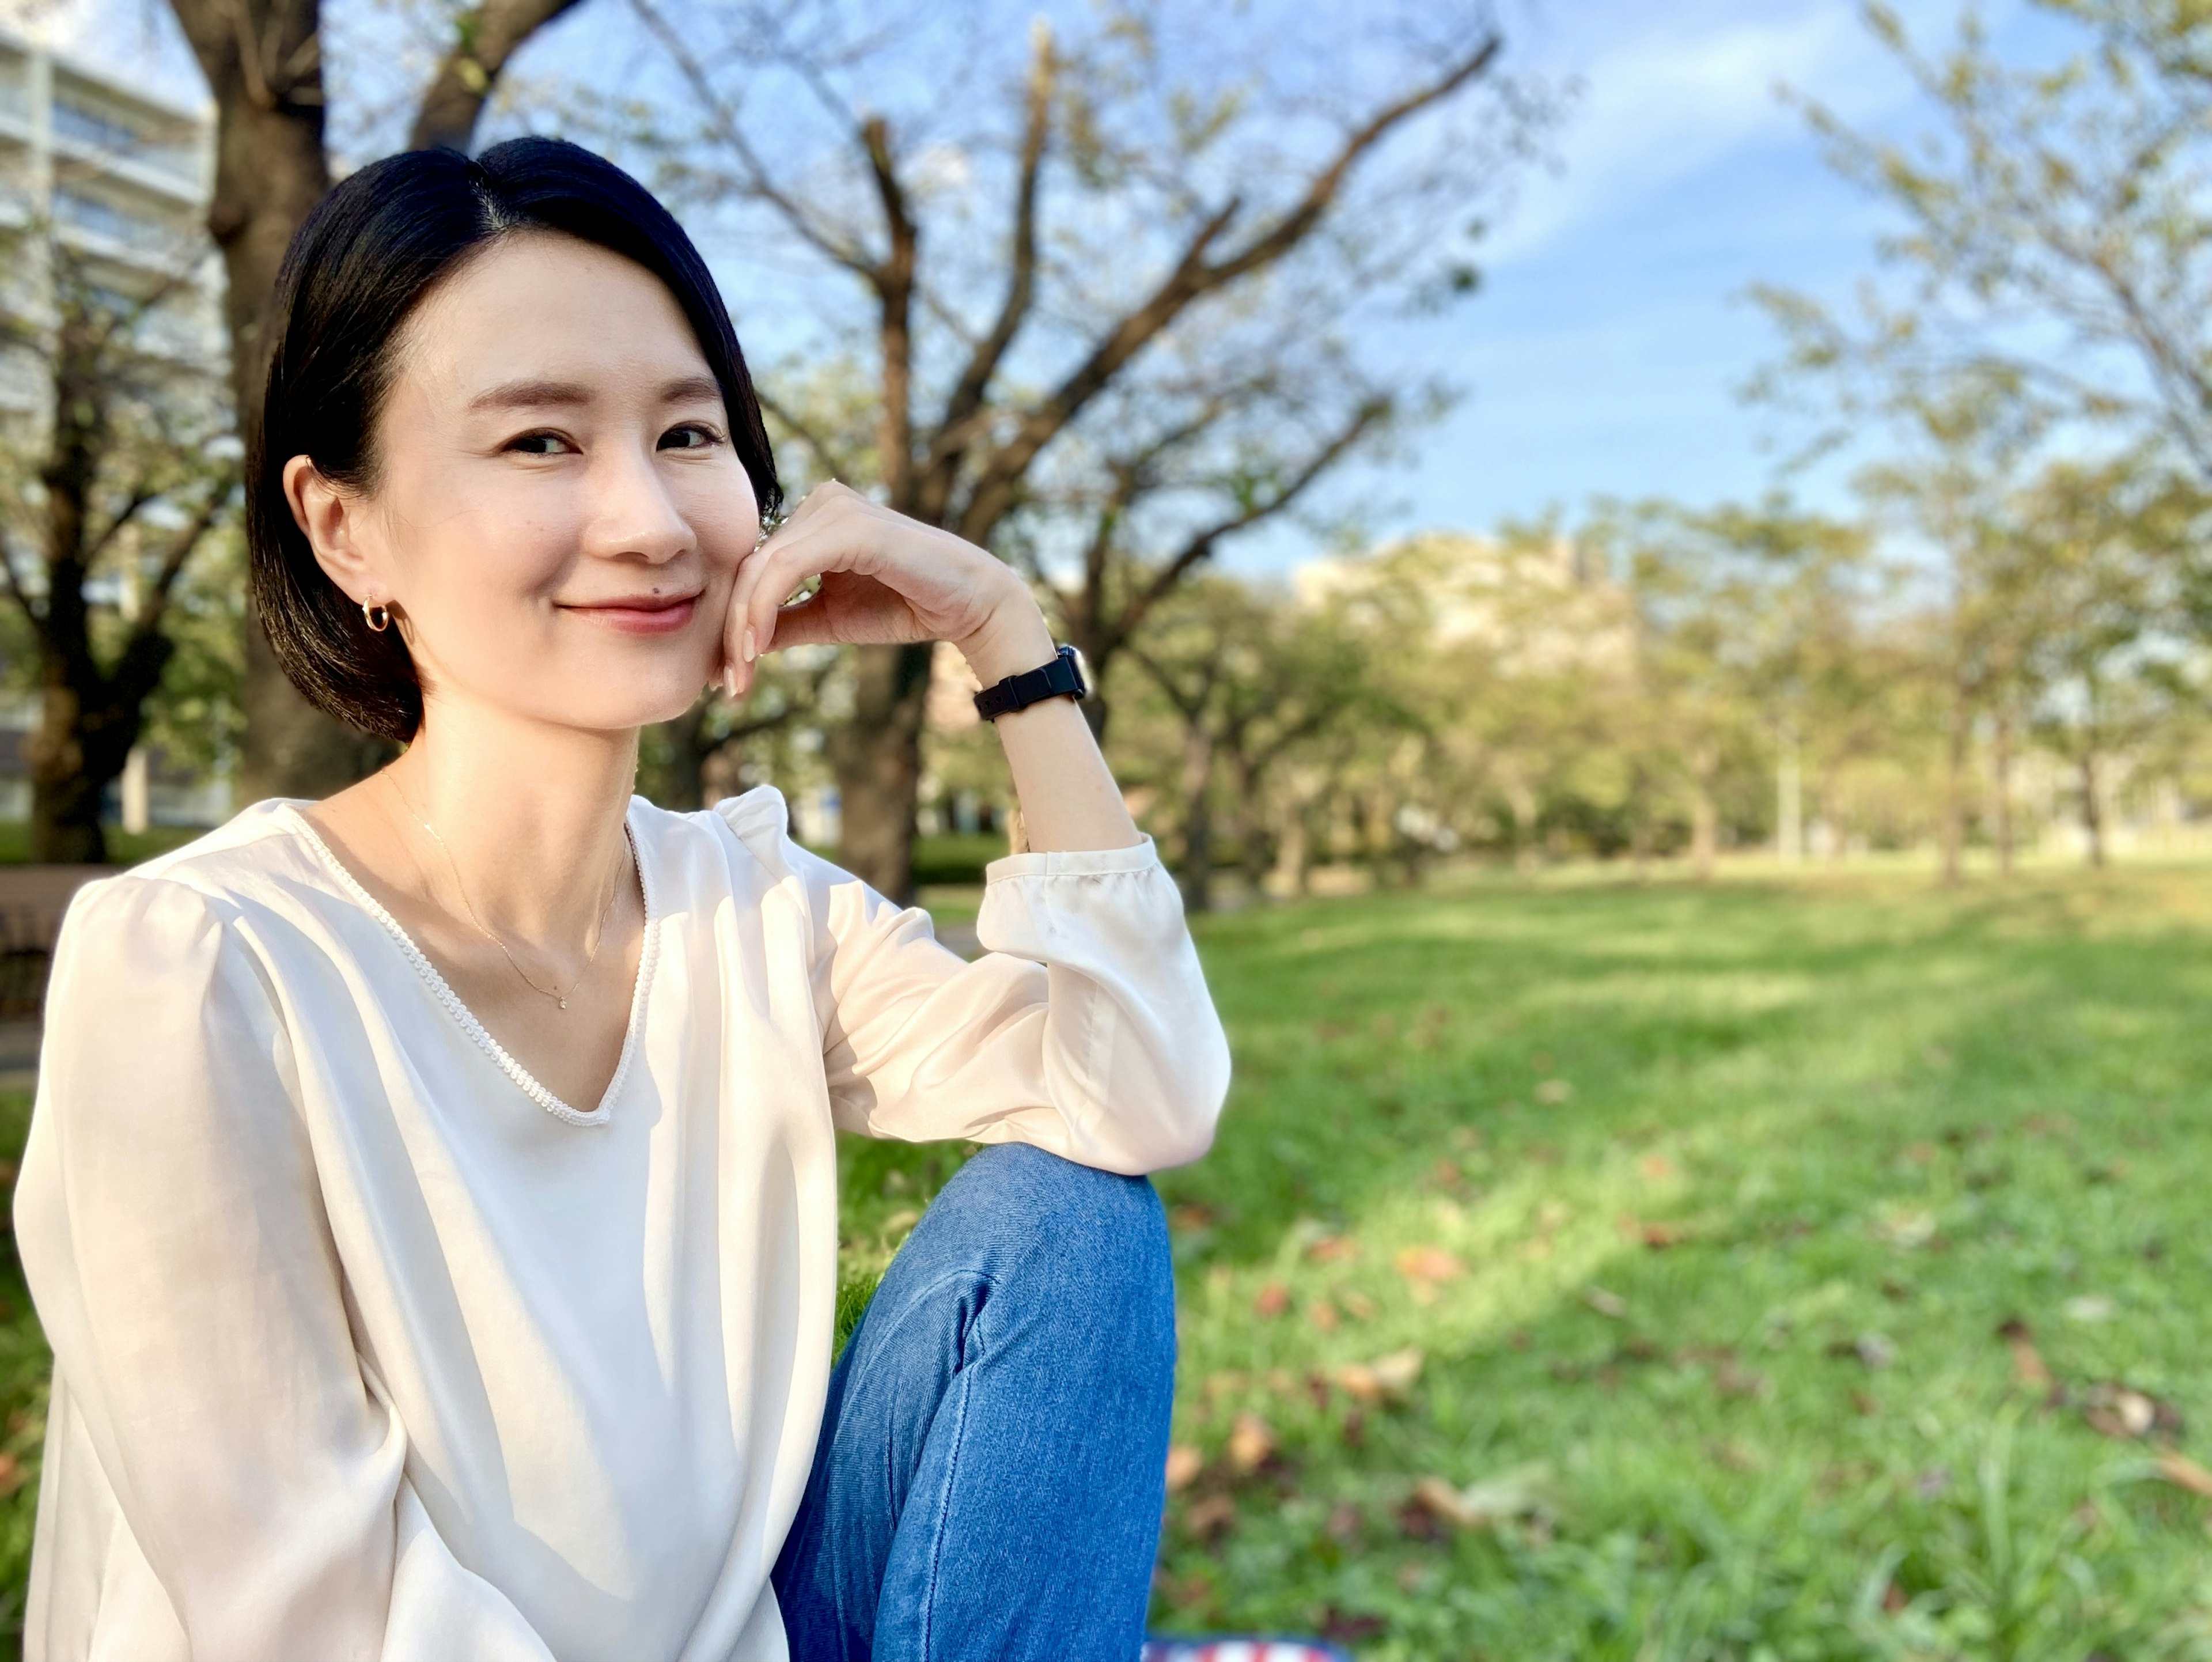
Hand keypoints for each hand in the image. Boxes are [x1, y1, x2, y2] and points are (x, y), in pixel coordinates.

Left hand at [719, 481, 1050, 696]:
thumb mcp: (829, 618)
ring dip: (743, 625)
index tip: (727, 674)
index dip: (734, 619)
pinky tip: (759, 648)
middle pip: (751, 566)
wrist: (968, 606)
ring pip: (762, 568)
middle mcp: (821, 502)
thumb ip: (785, 621)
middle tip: (727, 683)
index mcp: (815, 517)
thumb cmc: (904, 606)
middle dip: (733, 628)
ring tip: (740, 674)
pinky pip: (787, 568)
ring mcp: (835, 508)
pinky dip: (765, 608)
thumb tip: (735, 645)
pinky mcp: (849, 526)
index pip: (755, 566)